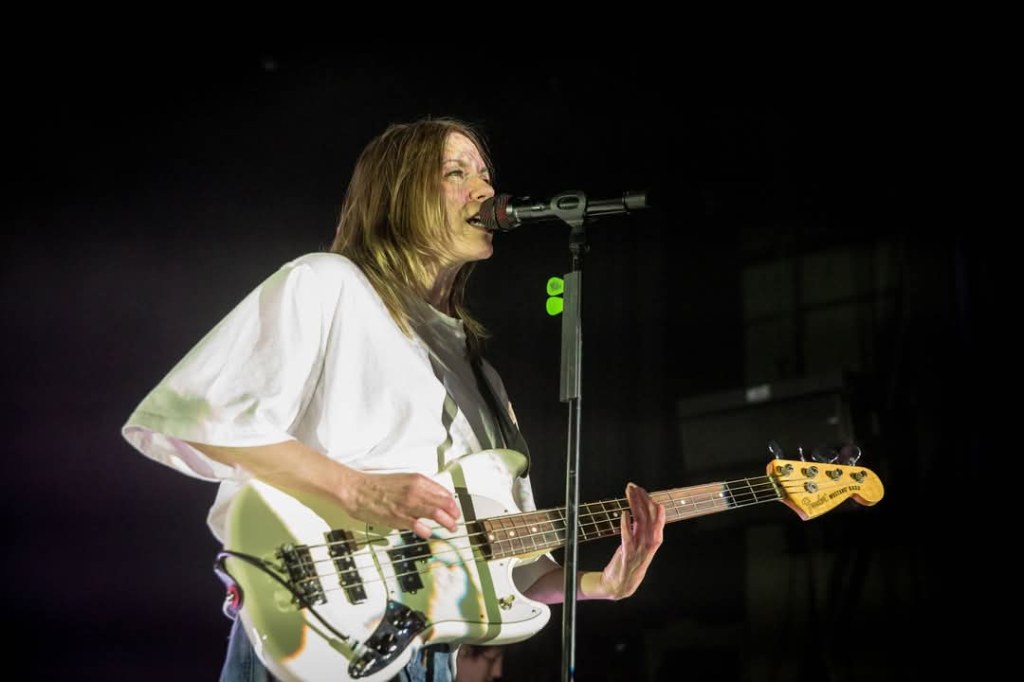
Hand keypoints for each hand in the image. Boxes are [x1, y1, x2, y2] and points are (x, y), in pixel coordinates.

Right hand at [339, 470, 459, 538]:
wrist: (356, 489)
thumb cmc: (376, 485)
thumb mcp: (402, 479)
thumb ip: (419, 488)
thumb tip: (433, 497)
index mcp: (417, 480)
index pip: (443, 492)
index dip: (451, 502)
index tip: (454, 509)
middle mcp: (415, 491)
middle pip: (443, 503)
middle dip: (453, 514)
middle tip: (456, 520)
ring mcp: (407, 504)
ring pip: (436, 513)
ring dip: (447, 522)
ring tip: (451, 528)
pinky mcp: (398, 517)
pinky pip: (418, 525)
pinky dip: (426, 530)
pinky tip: (429, 532)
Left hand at [592, 482, 665, 599]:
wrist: (620, 586)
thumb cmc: (629, 564)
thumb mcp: (637, 544)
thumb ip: (638, 530)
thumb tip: (637, 511)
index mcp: (653, 541)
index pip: (656, 517)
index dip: (650, 502)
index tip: (642, 490)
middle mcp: (649, 544)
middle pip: (650, 517)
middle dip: (643, 500)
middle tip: (634, 487)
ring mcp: (639, 550)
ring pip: (641, 524)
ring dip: (635, 506)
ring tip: (630, 493)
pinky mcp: (627, 555)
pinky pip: (628, 537)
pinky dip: (626, 525)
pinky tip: (623, 513)